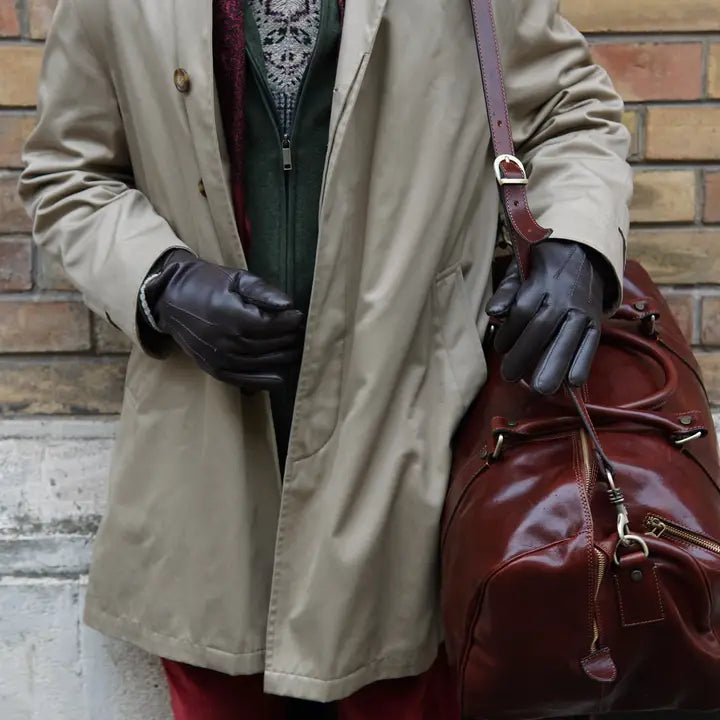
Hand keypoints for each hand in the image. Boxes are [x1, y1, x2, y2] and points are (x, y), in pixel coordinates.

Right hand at [142, 250, 304, 390]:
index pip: (271, 325)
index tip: (299, 316)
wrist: (171, 299)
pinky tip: (280, 376)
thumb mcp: (236, 278)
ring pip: (261, 363)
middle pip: (269, 345)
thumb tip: (289, 306)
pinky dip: (265, 380)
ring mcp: (220, 359)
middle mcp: (226, 342)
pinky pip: (244, 380)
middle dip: (290, 338)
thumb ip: (263, 291)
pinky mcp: (215, 370)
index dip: (290, 322)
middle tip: (301, 332)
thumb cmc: (207, 283)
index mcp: (231, 316)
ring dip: (283, 357)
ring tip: (295, 348)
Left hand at [486, 240, 606, 394]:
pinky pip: (591, 344)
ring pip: (567, 340)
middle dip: (525, 355)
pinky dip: (583, 364)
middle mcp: (564, 297)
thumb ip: (507, 291)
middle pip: (542, 329)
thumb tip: (493, 312)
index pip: (523, 310)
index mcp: (542, 282)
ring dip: (554, 367)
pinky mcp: (595, 321)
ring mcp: (582, 310)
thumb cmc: (544, 264)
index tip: (499, 347)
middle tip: (510, 376)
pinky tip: (572, 383)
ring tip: (541, 389)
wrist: (585, 251)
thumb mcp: (521, 267)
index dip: (509, 332)